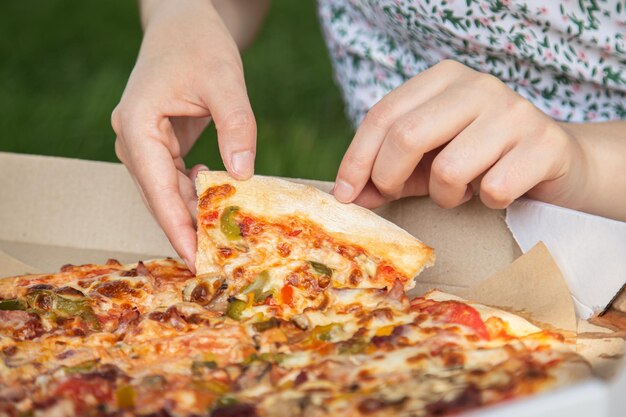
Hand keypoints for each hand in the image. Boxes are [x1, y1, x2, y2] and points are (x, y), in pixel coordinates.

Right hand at [112, 0, 256, 269]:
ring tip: (219, 246)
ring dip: (190, 217)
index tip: (195, 261)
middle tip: (215, 264)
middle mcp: (132, 139)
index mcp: (137, 126)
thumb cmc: (199, 44)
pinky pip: (174, 180)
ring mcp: (142, 143)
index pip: (157, 189)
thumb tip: (242, 178)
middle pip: (158, 197)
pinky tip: (216, 210)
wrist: (182, 23)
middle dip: (185, 231)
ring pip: (165, 192)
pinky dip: (193, 197)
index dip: (177, 228)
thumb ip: (236, 128)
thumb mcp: (225, 81)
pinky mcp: (157, 144)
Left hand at [333, 60, 588, 212]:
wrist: (557, 163)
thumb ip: (387, 173)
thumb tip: (349, 196)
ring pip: (449, 169)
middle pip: (407, 136)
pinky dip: (488, 203)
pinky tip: (497, 192)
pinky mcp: (545, 143)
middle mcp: (479, 86)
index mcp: (443, 79)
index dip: (357, 159)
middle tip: (399, 193)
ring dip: (446, 195)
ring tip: (461, 190)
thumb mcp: (426, 161)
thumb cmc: (479, 162)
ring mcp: (515, 111)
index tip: (346, 196)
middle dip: (390, 177)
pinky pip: (494, 189)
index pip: (383, 115)